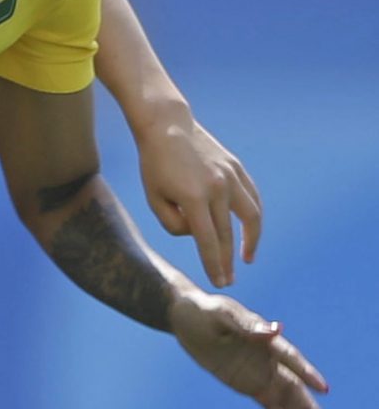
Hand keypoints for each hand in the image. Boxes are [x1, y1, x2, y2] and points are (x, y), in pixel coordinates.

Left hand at [137, 113, 261, 289]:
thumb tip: (198, 235)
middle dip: (227, 261)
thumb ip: (174, 225)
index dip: (214, 265)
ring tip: (246, 258)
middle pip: (227, 234)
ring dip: (250, 241)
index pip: (208, 242)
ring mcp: (230, 177)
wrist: (167, 126)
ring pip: (250, 217)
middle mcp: (217, 188)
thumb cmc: (155, 166)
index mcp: (193, 198)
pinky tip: (250, 231)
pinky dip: (253, 216)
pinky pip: (252, 198)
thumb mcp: (154, 199)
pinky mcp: (236, 168)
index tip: (218, 282)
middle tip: (227, 281)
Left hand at [171, 290, 329, 408]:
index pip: (289, 357)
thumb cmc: (205, 311)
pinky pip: (268, 404)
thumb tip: (276, 331)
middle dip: (309, 407)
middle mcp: (268, 358)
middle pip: (293, 386)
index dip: (305, 372)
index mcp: (265, 338)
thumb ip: (247, 325)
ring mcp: (260, 373)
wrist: (187, 318)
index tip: (322, 388)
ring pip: (286, 399)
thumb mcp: (222, 315)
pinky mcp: (248, 384)